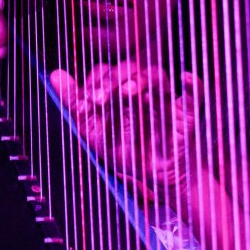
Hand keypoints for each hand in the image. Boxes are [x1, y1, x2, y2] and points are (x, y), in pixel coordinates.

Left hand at [49, 62, 202, 206]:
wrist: (154, 181)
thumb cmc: (127, 153)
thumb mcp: (94, 132)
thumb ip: (75, 104)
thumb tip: (54, 74)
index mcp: (119, 92)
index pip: (106, 72)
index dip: (93, 82)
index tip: (84, 105)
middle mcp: (142, 91)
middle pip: (129, 69)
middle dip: (112, 80)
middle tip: (98, 100)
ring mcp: (164, 100)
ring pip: (156, 77)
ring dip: (142, 80)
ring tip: (129, 93)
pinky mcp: (187, 115)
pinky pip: (195, 95)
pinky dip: (194, 85)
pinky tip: (186, 78)